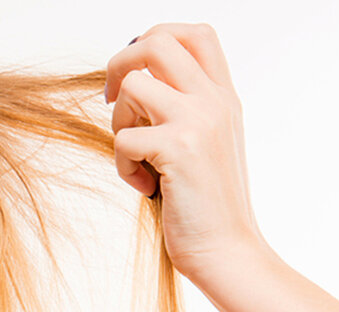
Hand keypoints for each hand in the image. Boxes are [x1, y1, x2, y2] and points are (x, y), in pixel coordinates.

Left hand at [105, 23, 272, 283]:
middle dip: (121, 65)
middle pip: (157, 42)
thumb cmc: (205, 205)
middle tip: (111, 99)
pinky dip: (124, 166)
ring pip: (133, 86)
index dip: (155, 38)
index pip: (195, 34)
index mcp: (224, 97)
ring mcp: (199, 121)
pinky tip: (147, 187)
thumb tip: (132, 79)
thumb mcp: (202, 144)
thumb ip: (179, 110)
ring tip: (137, 155)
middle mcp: (215, 101)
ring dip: (120, 121)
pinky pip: (123, 139)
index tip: (135, 73)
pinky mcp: (179, 149)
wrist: (227, 251)